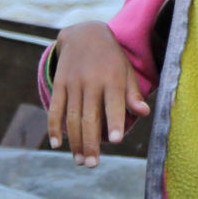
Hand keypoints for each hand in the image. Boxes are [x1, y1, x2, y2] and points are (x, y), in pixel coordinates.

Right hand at [45, 21, 147, 166]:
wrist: (84, 33)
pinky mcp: (59, 83)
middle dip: (90, 142)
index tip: (116, 140)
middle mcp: (91, 82)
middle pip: (89, 116)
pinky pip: (55, 107)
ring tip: (79, 160)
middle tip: (92, 165)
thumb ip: (133, 94)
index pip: (114, 103)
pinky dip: (53, 126)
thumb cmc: (112, 58)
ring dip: (74, 141)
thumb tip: (144, 112)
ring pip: (72, 116)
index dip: (115, 121)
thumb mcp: (126, 71)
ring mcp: (73, 83)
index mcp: (113, 79)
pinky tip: (55, 144)